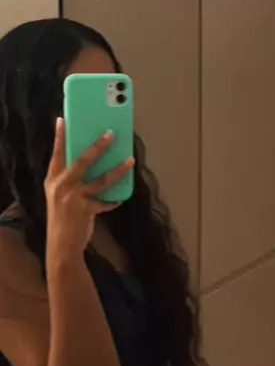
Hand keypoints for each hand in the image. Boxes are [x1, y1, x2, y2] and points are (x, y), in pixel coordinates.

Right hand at [45, 117, 134, 259]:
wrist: (61, 245)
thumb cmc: (62, 218)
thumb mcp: (59, 196)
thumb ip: (70, 181)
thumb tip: (92, 165)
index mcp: (53, 180)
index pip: (57, 153)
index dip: (60, 136)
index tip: (63, 120)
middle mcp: (62, 186)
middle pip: (82, 160)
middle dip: (98, 146)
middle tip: (111, 133)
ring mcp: (74, 198)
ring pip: (101, 180)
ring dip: (118, 170)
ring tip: (130, 161)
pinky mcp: (86, 210)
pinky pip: (106, 202)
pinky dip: (114, 200)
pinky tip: (120, 197)